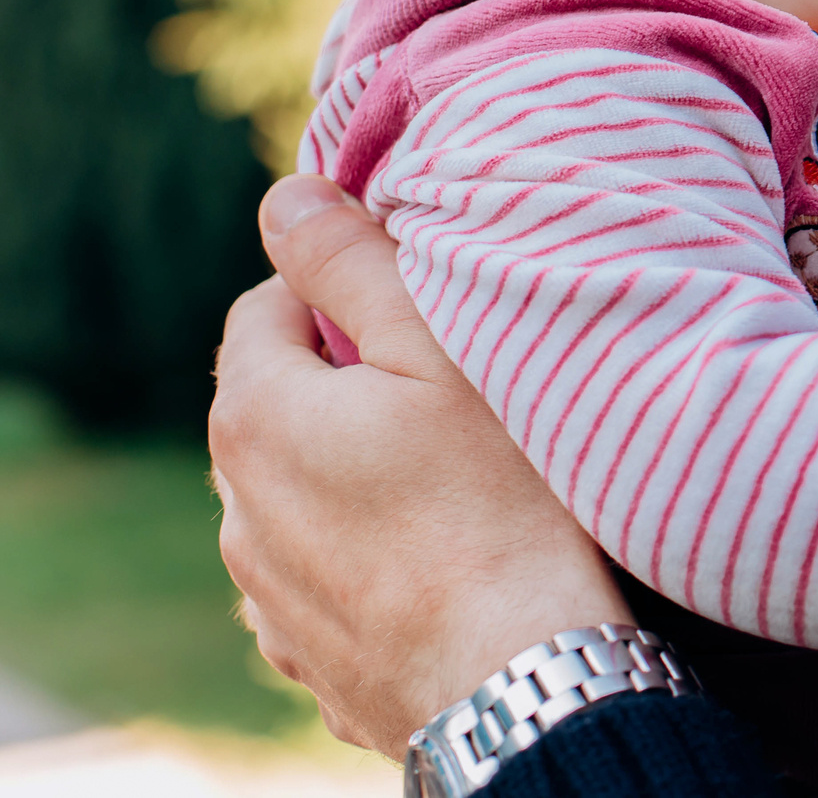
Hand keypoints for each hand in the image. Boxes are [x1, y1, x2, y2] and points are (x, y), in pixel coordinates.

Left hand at [209, 175, 630, 757]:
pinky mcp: (307, 654)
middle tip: (451, 391)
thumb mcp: (441, 352)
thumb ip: (355, 262)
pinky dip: (367, 552)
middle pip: (281, 401)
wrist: (523, 676)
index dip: (344, 293)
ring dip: (354, 470)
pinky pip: (325, 572)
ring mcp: (266, 593)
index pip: (267, 307)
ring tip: (455, 480)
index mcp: (257, 418)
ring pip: (300, 492)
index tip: (423, 314)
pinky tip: (440, 555)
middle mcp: (236, 509)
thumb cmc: (499, 504)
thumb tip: (286, 198)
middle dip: (347, 381)